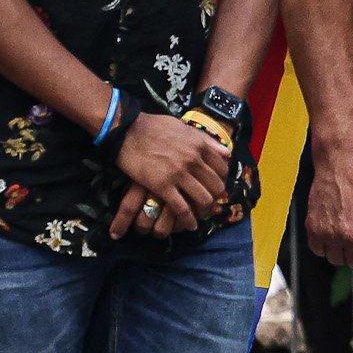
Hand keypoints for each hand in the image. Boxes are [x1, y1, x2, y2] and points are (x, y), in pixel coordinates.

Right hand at [109, 107, 233, 239]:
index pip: (222, 169)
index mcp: (199, 145)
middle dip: (216, 198)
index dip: (221, 181)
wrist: (126, 129)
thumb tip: (226, 153)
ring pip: (203, 199)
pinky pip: (182, 208)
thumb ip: (205, 141)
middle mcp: (193, 160)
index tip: (216, 188)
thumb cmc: (152, 127)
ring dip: (204, 211)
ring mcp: (178, 173)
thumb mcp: (183, 127)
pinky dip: (188, 220)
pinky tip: (189, 225)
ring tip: (200, 216)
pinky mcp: (162, 185)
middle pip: (216, 186)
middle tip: (209, 204)